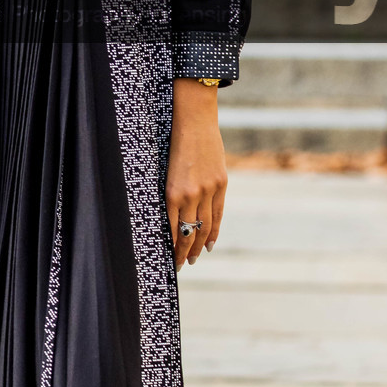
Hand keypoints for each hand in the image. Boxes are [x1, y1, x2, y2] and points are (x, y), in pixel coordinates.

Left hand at [167, 79, 227, 270]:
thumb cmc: (173, 145)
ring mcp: (208, 190)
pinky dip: (214, 231)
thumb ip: (171, 196)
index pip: (173, 230)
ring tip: (194, 258)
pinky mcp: (221, 184)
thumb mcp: (166, 173)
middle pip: (189, 232)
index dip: (173, 249)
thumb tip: (171, 221)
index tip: (170, 261)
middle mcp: (190, 195)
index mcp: (172, 193)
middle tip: (181, 266)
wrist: (194, 121)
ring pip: (204, 227)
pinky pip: (218, 214)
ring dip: (199, 246)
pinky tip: (209, 244)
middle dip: (184, 252)